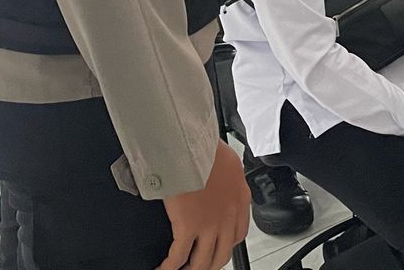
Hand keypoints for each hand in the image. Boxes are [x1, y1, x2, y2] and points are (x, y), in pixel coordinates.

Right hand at [158, 142, 249, 269]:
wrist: (190, 146)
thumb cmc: (205, 147)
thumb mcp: (229, 162)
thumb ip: (227, 177)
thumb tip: (222, 179)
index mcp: (239, 199)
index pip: (238, 234)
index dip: (226, 246)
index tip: (217, 248)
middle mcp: (228, 215)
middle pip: (222, 253)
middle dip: (210, 263)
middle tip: (198, 265)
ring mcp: (210, 224)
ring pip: (202, 261)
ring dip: (191, 269)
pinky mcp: (188, 227)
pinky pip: (179, 257)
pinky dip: (170, 266)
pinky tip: (164, 268)